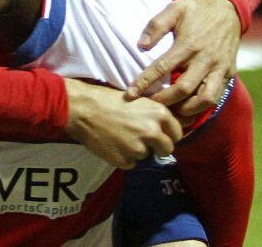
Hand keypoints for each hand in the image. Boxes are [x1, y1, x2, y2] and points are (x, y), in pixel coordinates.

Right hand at [64, 78, 181, 168]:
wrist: (84, 108)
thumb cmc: (108, 99)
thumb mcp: (137, 99)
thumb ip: (153, 113)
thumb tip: (167, 126)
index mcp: (159, 113)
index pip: (178, 132)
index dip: (169, 134)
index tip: (161, 135)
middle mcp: (153, 131)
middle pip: (167, 148)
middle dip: (158, 147)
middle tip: (144, 140)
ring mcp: (139, 148)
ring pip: (147, 156)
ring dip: (138, 150)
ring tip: (122, 136)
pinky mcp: (125, 160)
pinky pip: (131, 163)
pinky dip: (124, 157)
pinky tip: (113, 143)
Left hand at [125, 0, 239, 117]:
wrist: (228, 6)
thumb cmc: (196, 9)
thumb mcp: (174, 9)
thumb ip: (156, 26)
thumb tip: (141, 46)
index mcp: (189, 44)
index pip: (162, 68)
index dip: (145, 82)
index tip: (131, 93)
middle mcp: (205, 59)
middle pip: (184, 90)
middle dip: (165, 101)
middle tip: (150, 104)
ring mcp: (219, 68)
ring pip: (206, 99)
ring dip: (188, 109)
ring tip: (173, 109)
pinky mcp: (229, 72)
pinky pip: (217, 95)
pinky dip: (203, 105)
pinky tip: (190, 105)